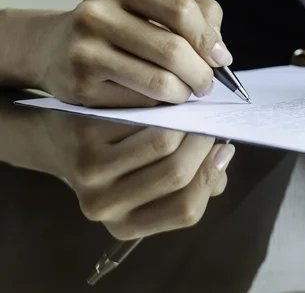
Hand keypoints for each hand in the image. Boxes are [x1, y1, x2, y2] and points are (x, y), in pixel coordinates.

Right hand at [37, 0, 231, 107]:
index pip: (180, 9)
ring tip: (187, 92)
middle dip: (202, 73)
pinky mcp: (82, 86)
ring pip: (160, 82)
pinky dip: (161, 105)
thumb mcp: (147, 7)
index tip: (220, 57)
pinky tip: (160, 99)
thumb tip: (220, 52)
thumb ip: (193, 15)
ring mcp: (85, 51)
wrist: (53, 48)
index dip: (208, 38)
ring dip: (184, 93)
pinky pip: (141, 102)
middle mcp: (97, 15)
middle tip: (207, 84)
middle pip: (173, 50)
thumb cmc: (116, 28)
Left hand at [40, 113, 233, 239]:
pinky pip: (143, 114)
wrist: (59, 141)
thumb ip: (192, 182)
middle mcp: (106, 205)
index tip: (224, 149)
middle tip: (209, 124)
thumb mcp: (150, 184)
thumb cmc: (117, 162)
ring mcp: (91, 171)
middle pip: (176, 172)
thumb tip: (223, 159)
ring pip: (162, 141)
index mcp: (127, 225)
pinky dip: (163, 105)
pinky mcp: (86, 134)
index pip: (187, 210)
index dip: (212, 176)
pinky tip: (166, 100)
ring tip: (191, 112)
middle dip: (204, 143)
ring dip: (186, 121)